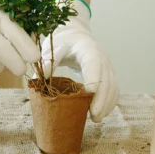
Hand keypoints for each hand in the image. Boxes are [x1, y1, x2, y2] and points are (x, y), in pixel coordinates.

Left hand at [41, 0, 118, 122]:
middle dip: (102, 98)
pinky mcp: (109, 73)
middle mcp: (102, 56)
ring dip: (107, 103)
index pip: (93, 62)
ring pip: (113, 85)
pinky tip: (102, 113)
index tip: (90, 93)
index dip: (94, 77)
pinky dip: (110, 101)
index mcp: (87, 48)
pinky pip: (114, 88)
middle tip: (94, 116)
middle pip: (107, 78)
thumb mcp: (53, 47)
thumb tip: (39, 80)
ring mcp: (107, 65)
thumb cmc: (63, 42)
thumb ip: (47, 61)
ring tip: (96, 119)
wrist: (75, 34)